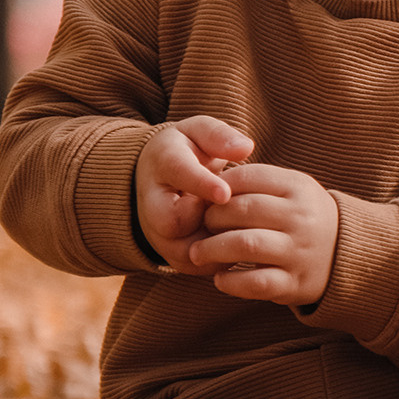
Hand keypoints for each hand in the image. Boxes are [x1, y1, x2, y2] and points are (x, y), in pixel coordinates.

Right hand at [135, 115, 253, 272]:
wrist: (163, 181)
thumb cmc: (189, 151)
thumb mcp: (199, 132)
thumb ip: (218, 136)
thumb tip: (244, 147)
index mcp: (164, 165)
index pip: (178, 175)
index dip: (201, 185)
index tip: (224, 193)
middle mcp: (153, 205)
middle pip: (173, 223)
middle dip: (211, 218)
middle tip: (238, 208)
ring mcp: (162, 235)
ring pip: (190, 251)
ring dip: (221, 239)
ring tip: (242, 224)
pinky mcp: (177, 257)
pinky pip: (203, 266)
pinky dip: (226, 257)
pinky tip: (243, 240)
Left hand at [192, 163, 339, 306]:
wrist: (345, 254)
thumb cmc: (302, 216)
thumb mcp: (291, 188)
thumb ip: (255, 182)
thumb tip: (207, 186)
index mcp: (299, 187)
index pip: (247, 177)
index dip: (218, 187)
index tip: (208, 198)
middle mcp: (301, 218)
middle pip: (242, 210)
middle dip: (211, 218)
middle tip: (203, 226)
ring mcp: (299, 251)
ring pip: (245, 245)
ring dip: (212, 249)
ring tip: (198, 253)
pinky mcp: (294, 283)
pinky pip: (254, 282)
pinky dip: (230, 282)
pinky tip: (220, 278)